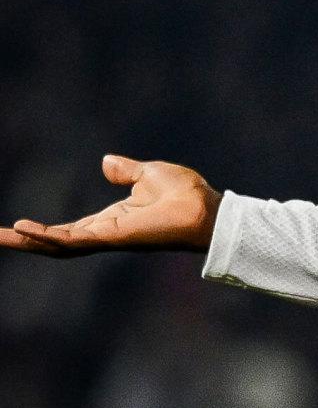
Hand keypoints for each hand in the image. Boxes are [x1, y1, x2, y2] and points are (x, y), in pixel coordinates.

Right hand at [0, 155, 221, 256]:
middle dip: (25, 241)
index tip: (16, 226)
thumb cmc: (186, 194)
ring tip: (1, 236)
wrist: (207, 209)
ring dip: (28, 241)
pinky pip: (74, 240)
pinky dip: (49, 236)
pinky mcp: (114, 237)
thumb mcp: (148, 174)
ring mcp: (108, 237)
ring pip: (59, 245)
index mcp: (111, 221)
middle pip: (56, 242)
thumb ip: (125, 172)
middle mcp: (105, 233)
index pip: (68, 230)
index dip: (42, 230)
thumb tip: (106, 162)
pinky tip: (26, 229)